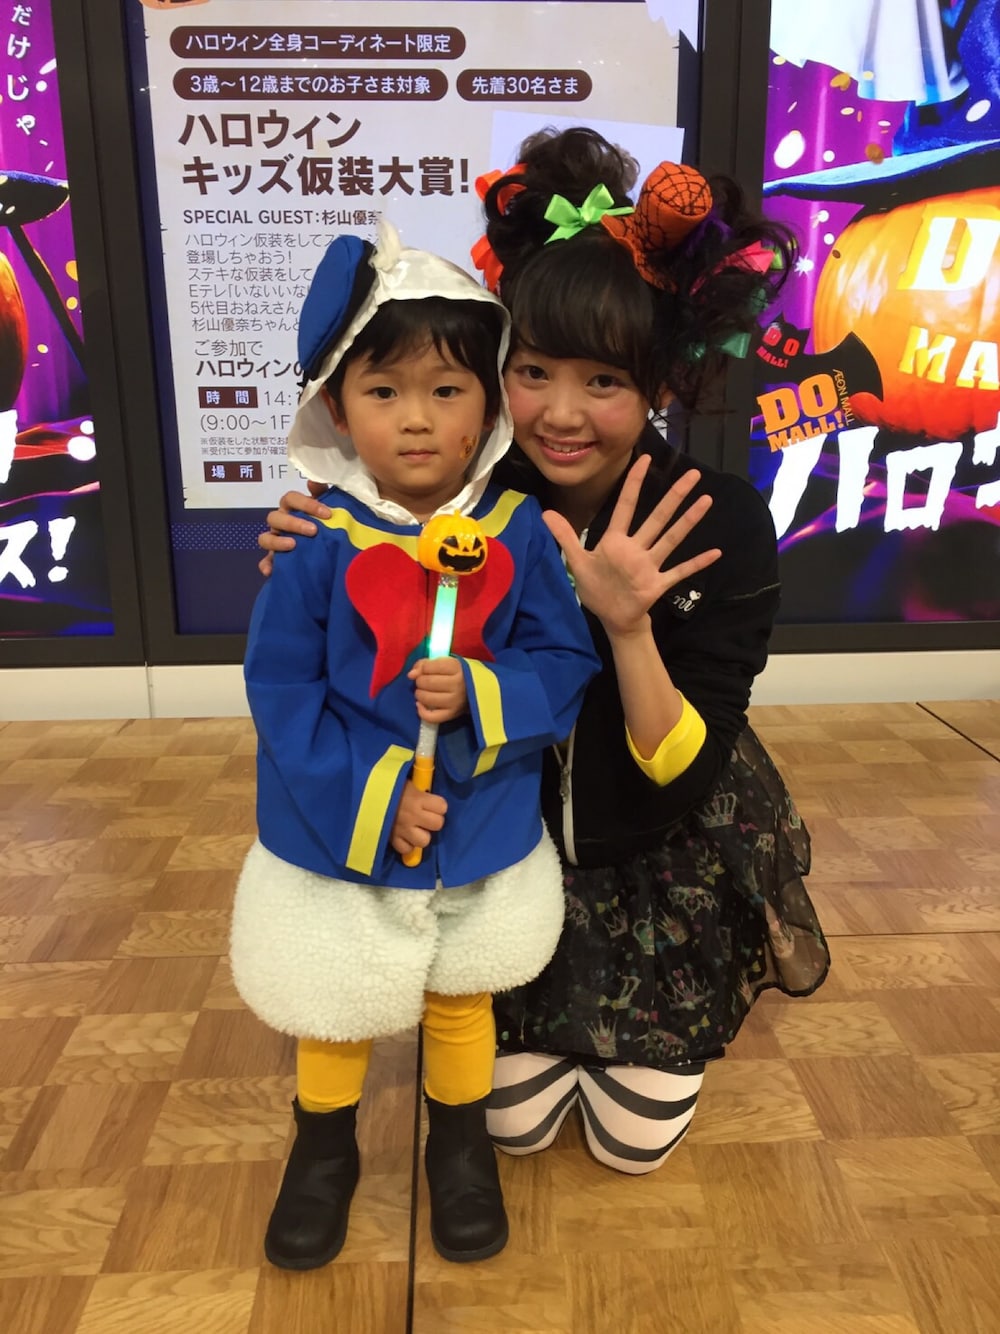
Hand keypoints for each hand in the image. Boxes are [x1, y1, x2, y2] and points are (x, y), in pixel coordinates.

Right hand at [257, 482, 330, 575]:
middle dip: (293, 523)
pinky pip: (265, 562)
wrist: (332, 550)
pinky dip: (267, 565)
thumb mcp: (327, 508)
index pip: (291, 499)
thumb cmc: (326, 524)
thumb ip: (322, 493)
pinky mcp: (275, 560)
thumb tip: (313, 481)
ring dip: (277, 541)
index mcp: (291, 508)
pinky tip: (272, 571)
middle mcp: (280, 523)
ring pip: (265, 538)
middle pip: (275, 517)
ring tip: (293, 546)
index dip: (306, 504)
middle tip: (313, 531)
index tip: (327, 513)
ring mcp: (276, 541)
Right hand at [390, 779, 447, 857]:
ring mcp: (402, 830)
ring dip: (421, 835)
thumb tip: (429, 790)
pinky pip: (406, 849)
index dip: (438, 805)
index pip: (442, 806)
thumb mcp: (404, 780)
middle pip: (438, 824)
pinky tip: (403, 836)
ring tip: (414, 828)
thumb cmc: (386, 784)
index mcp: (417, 798)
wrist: (361, 794)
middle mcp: (413, 815)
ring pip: (424, 841)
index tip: (431, 802)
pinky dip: (406, 844)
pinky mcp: (391, 840)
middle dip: (433, 820)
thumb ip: (418, 788)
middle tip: (424, 815)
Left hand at [407, 656, 467, 722]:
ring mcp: (455, 701)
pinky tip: (420, 705)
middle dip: (420, 681)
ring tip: (423, 692)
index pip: (429, 667)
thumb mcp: (445, 663)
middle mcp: (457, 684)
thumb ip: (425, 664)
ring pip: (427, 698)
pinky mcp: (452, 714)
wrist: (475, 690)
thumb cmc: (457, 674)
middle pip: (427, 682)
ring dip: (420, 694)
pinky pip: (431, 717)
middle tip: (424, 682)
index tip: (427, 670)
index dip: (423, 668)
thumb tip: (411, 674)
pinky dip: (421, 711)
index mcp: (457, 667)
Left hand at [542, 455, 721, 637]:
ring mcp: (649, 565)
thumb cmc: (597, 588)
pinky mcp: (658, 584)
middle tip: (693, 474)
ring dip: (688, 521)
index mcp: (616, 541)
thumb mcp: (577, 561)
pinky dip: (697, 563)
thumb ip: (565, 536)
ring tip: (706, 500)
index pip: (626, 505)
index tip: (645, 459)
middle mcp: (636, 548)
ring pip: (671, 539)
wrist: (612, 618)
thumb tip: (544, 512)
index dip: (634, 483)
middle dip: (674, 496)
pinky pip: (680, 571)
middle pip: (657, 517)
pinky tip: (715, 553)